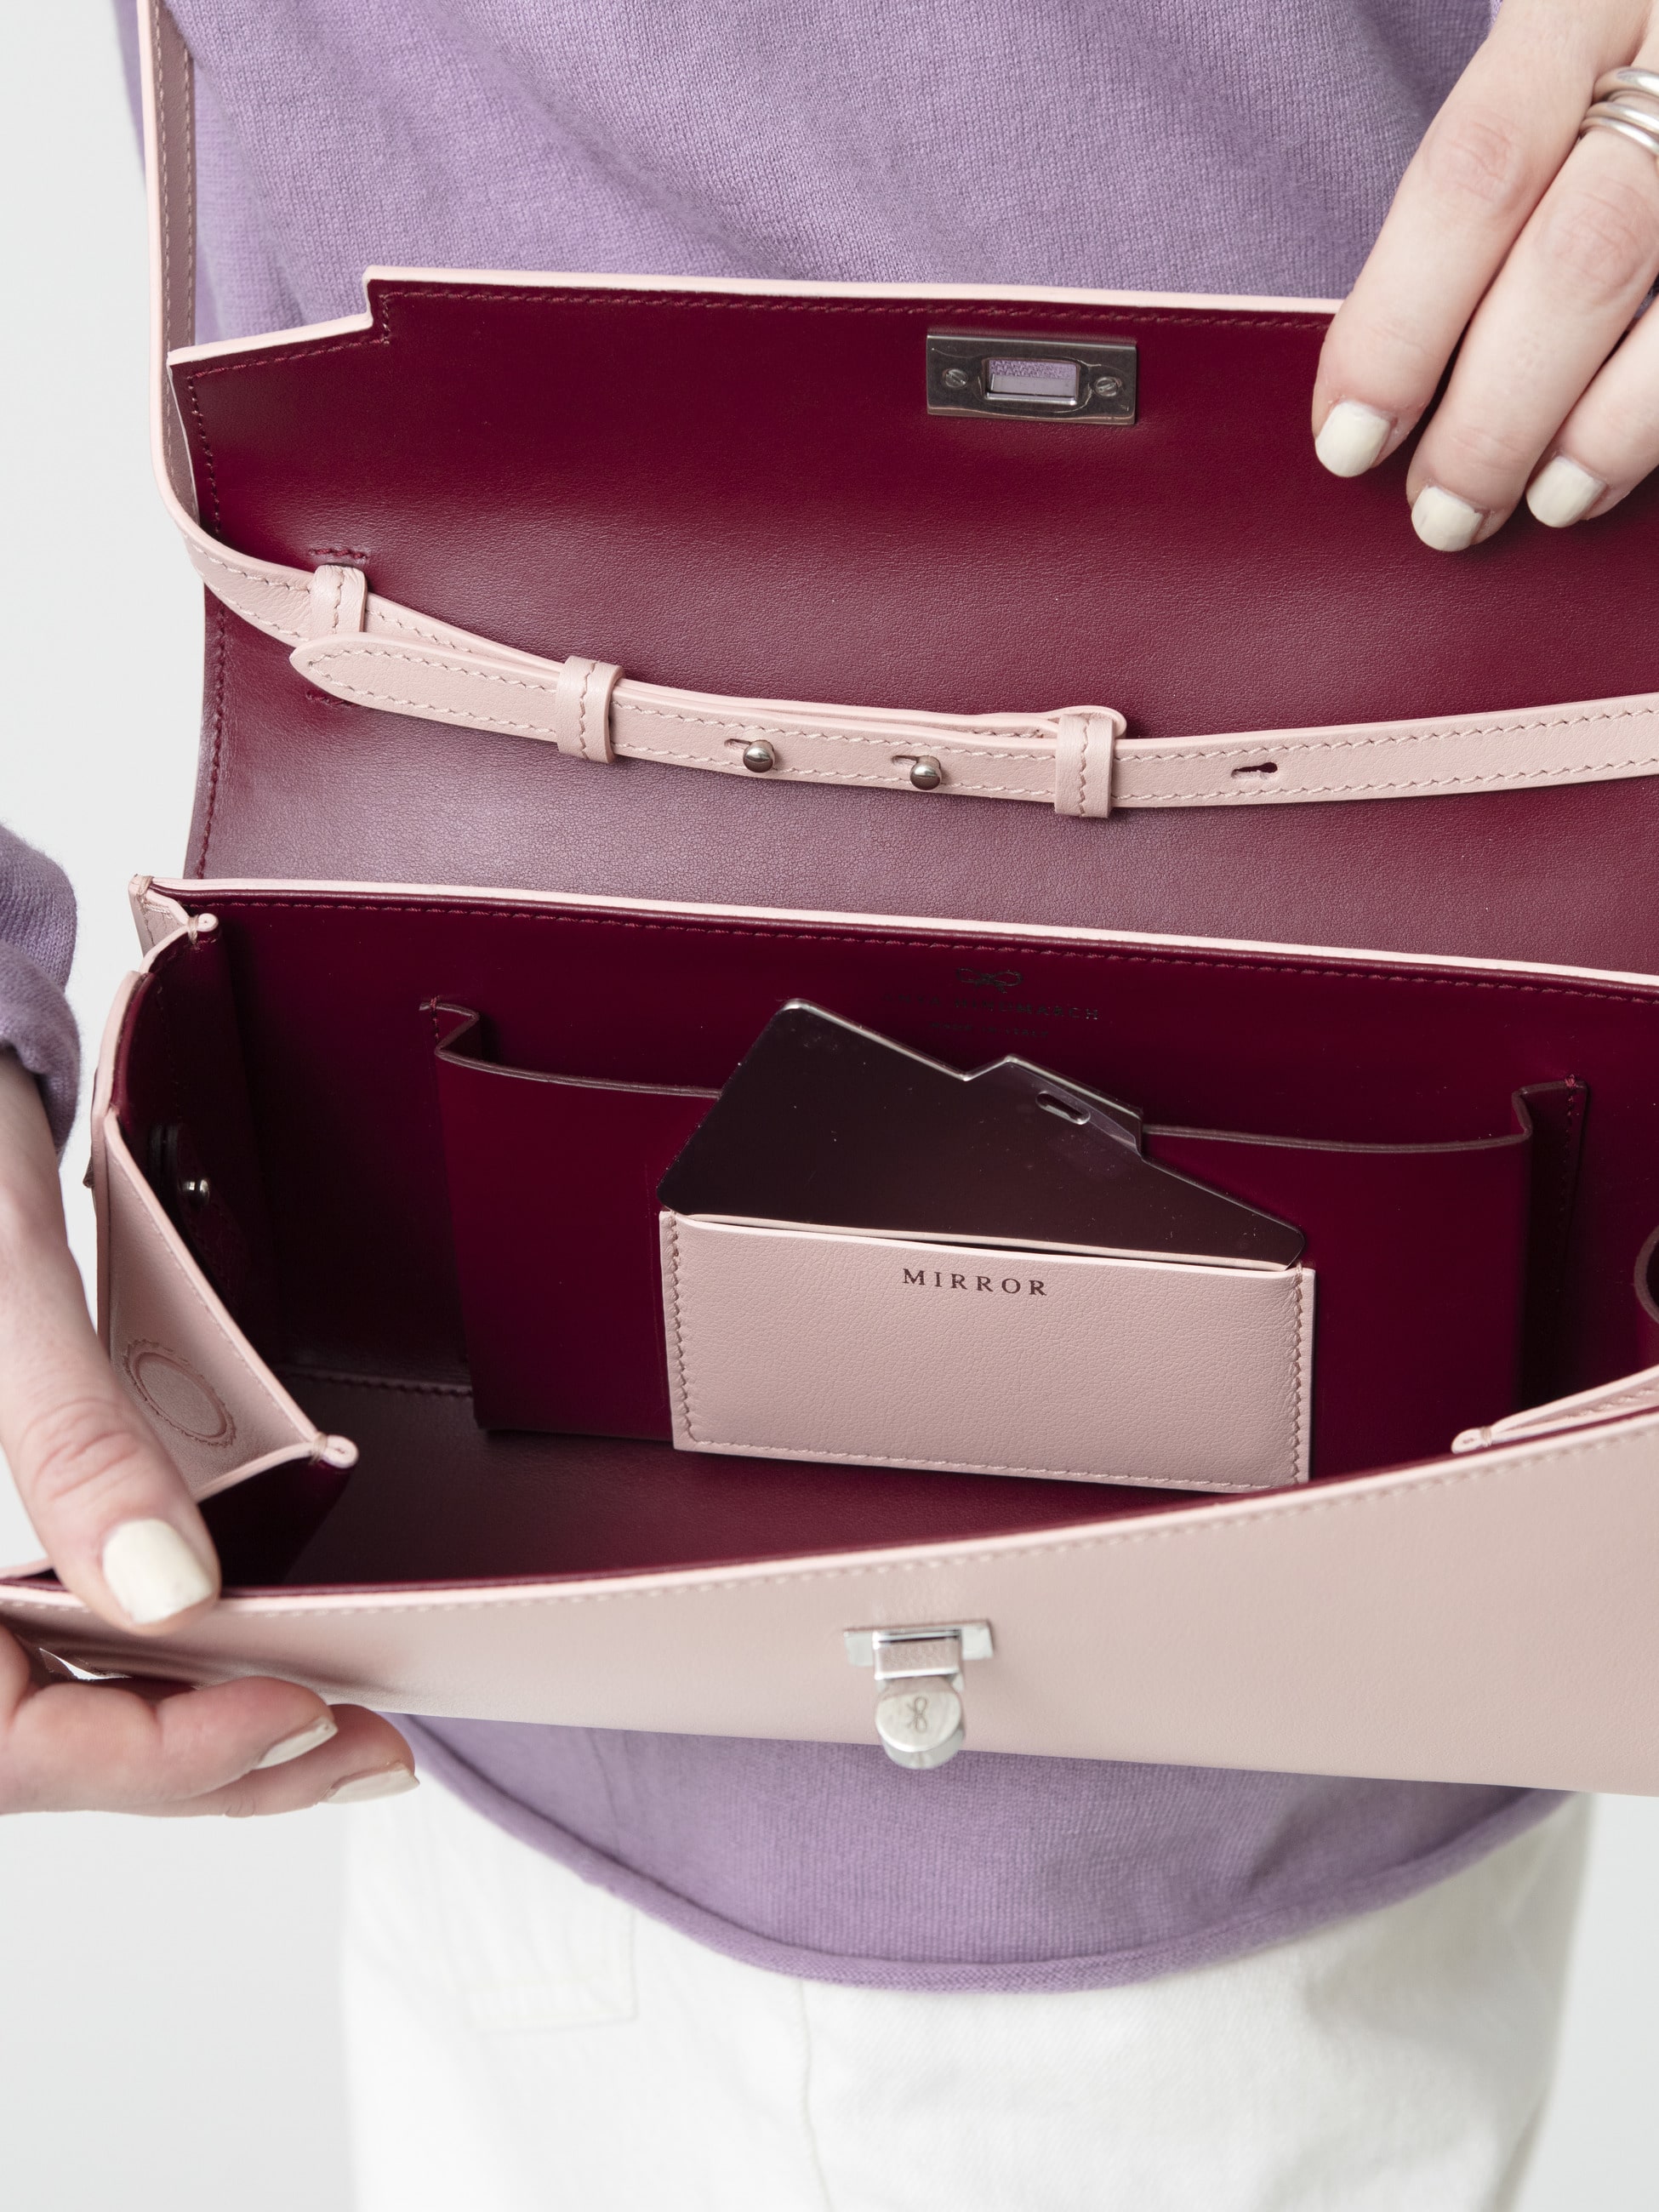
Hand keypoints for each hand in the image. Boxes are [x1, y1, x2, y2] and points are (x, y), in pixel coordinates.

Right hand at [0, 1051, 413, 1812]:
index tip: (294, 1708)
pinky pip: (66, 1659)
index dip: (150, 1757)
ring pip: (60, 1722)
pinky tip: (264, 1667)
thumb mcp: (2, 1283)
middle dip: (210, 1772)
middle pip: (43, 1756)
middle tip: (365, 1747)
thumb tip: (172, 1591)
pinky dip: (173, 1680)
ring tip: (343, 1733)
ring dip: (203, 1742)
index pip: (2, 1748)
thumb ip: (70, 1440)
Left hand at [1313, 0, 1658, 548]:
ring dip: (1591, 438)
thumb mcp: (1531, 87)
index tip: (1347, 436)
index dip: (1401, 321)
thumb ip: (1471, 206)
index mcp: (1581, 7)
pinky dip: (1649, 429)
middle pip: (1581, 258)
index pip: (1476, 172)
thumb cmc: (1588, 96)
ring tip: (1529, 504)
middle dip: (1493, 413)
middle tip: (1439, 509)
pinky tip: (1598, 478)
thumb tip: (1373, 388)